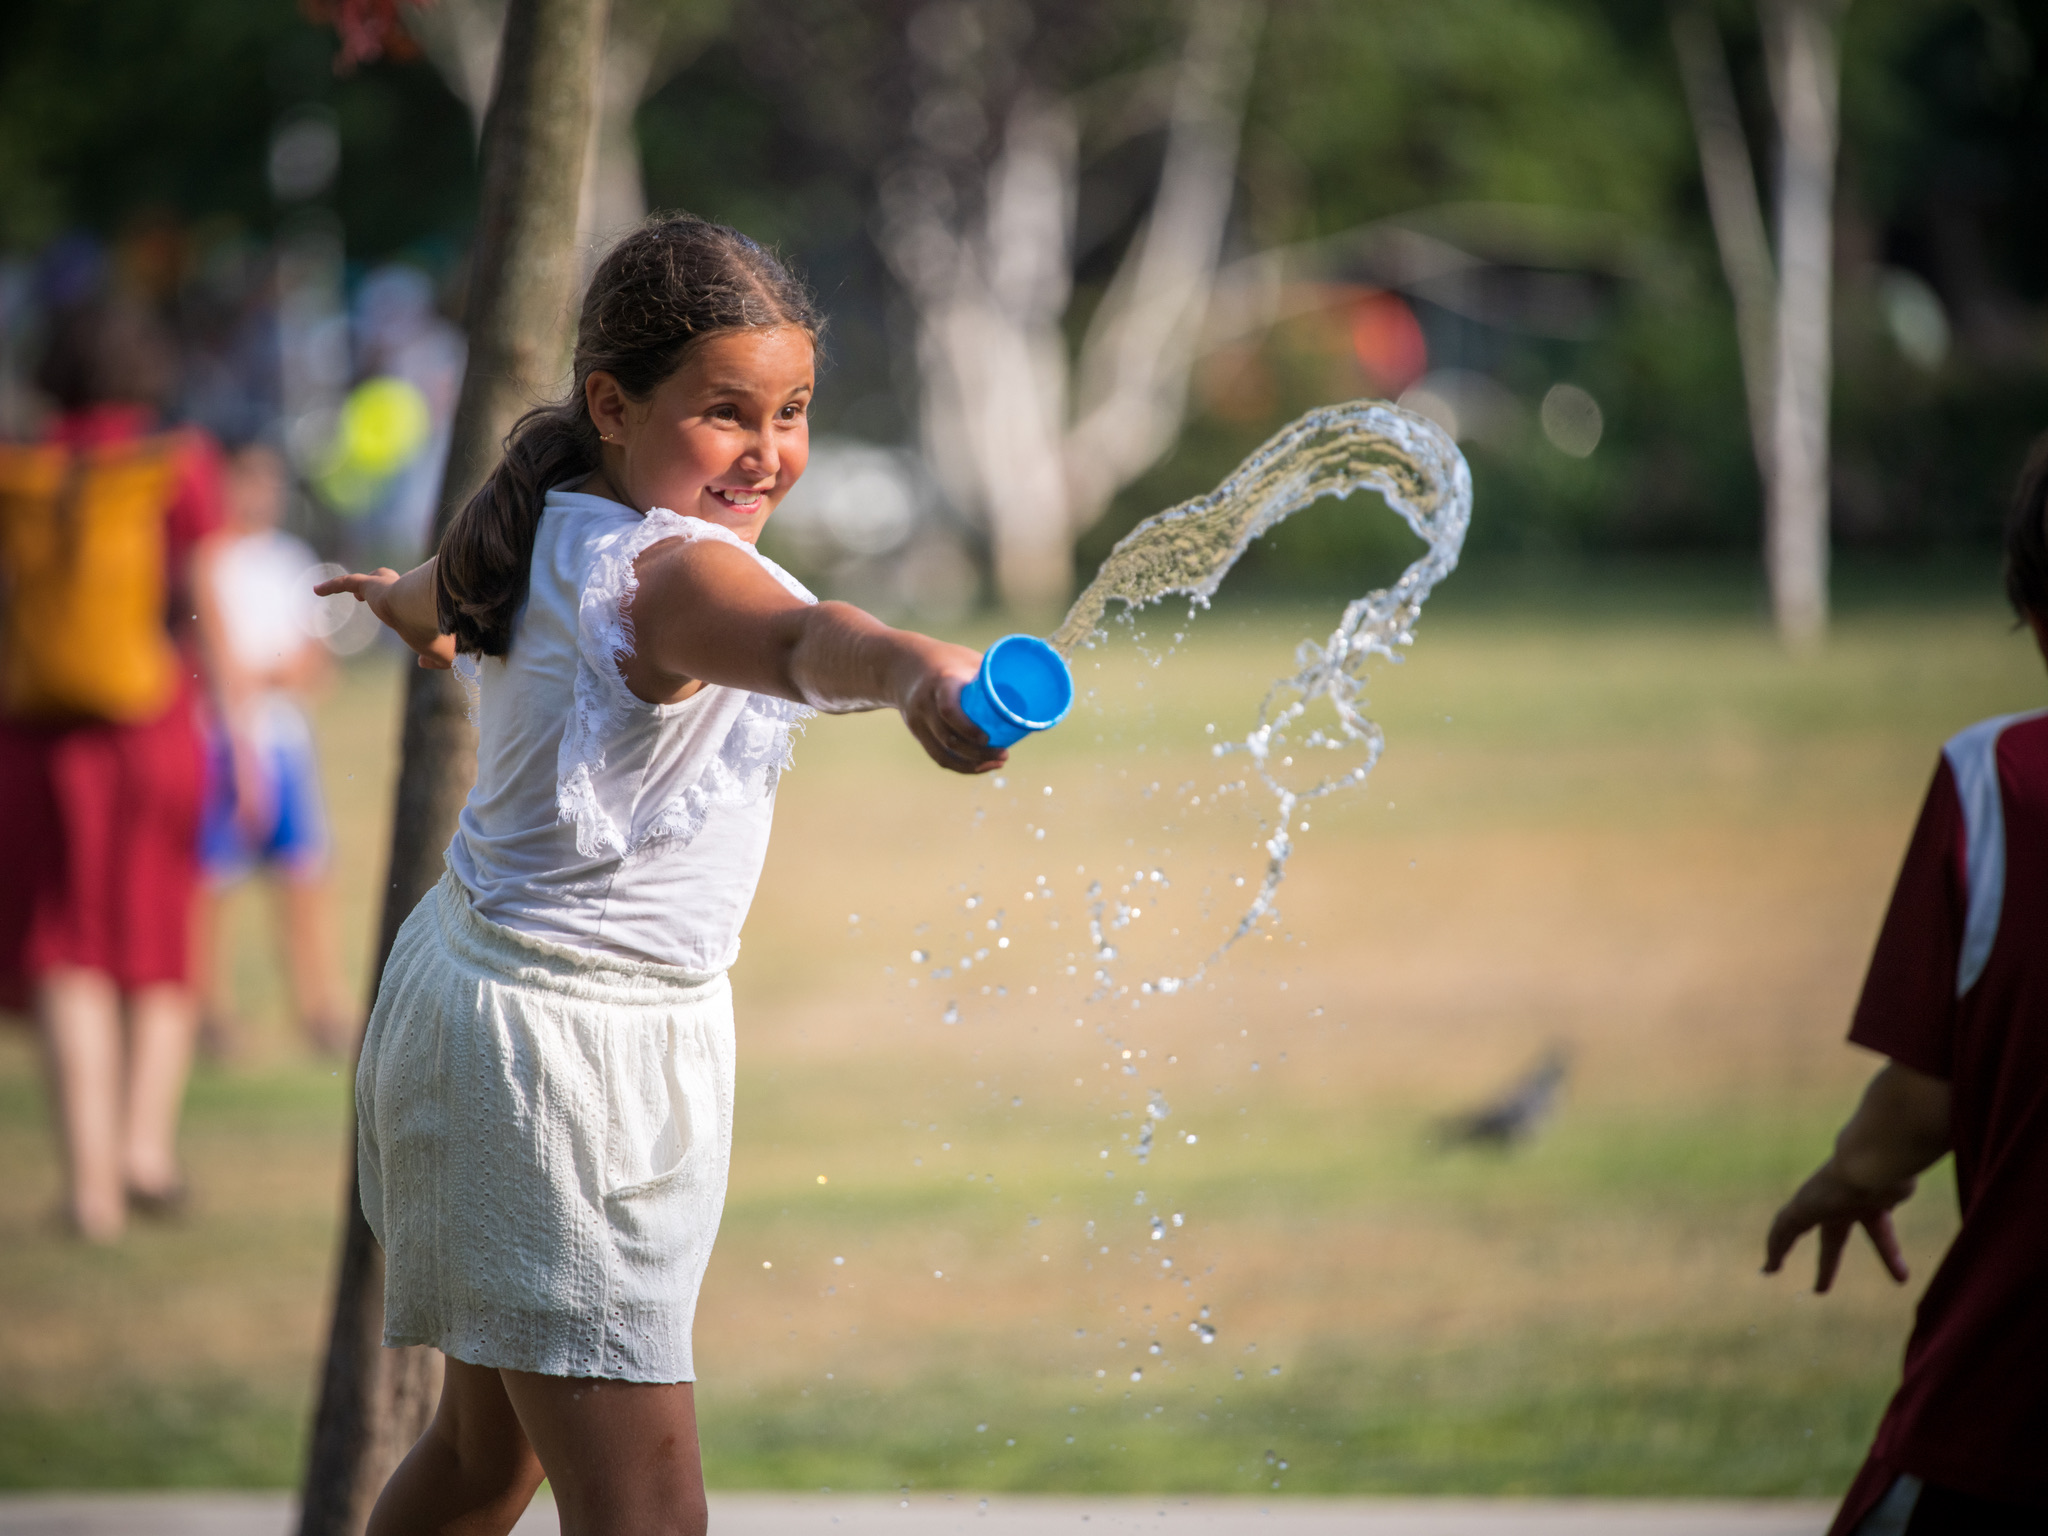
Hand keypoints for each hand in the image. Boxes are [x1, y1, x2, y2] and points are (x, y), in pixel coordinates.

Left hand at [314, 569, 455, 669]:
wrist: (428, 611)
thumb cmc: (437, 632)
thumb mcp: (443, 653)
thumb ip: (437, 661)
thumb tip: (423, 663)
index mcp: (420, 607)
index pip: (411, 605)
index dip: (407, 611)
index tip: (408, 623)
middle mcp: (404, 594)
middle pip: (391, 586)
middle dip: (385, 589)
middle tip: (375, 597)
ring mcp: (387, 588)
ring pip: (370, 581)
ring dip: (362, 586)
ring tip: (356, 594)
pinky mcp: (372, 585)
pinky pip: (348, 582)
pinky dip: (332, 585)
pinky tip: (316, 590)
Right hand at [899, 645, 1007, 774]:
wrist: (900, 664)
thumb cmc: (945, 659)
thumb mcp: (967, 659)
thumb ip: (991, 675)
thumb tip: (1034, 687)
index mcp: (940, 683)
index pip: (949, 710)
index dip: (968, 729)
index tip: (989, 737)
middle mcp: (925, 705)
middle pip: (949, 739)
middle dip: (978, 754)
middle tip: (1004, 754)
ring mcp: (918, 722)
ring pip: (943, 753)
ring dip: (971, 764)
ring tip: (997, 763)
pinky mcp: (918, 733)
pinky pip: (937, 756)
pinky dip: (959, 765)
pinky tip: (978, 767)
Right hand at [1763, 1163, 1915, 1292]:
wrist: (1872, 1165)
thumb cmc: (1834, 1188)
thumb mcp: (1800, 1212)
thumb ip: (1782, 1234)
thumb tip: (1770, 1261)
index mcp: (1809, 1205)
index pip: (1789, 1229)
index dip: (1779, 1248)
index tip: (1772, 1269)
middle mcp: (1835, 1204)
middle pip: (1831, 1240)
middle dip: (1827, 1265)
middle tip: (1821, 1290)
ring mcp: (1862, 1201)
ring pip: (1873, 1237)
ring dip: (1885, 1260)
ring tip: (1900, 1280)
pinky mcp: (1886, 1199)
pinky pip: (1891, 1233)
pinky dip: (1894, 1254)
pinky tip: (1903, 1274)